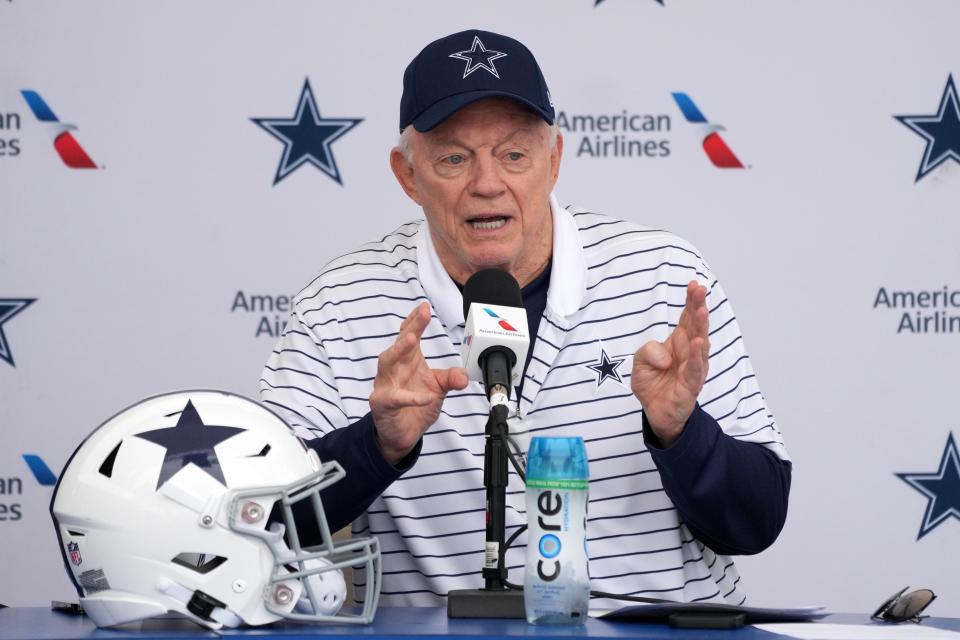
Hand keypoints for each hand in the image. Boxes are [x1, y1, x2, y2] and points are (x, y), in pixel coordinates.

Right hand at [369, 302, 468, 463]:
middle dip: (409, 328)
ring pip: (386, 363)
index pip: (408, 335)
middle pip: (398, 344)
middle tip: (421, 315)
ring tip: (411, 340)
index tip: (424, 306)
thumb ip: (451, 378)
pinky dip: (411, 397)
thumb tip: (463, 376)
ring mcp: (385, 385)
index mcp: (407, 361)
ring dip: (398, 350)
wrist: (402, 434)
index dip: (415, 321)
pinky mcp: (383, 404)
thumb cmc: (416, 405)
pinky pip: (395, 398)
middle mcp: (393, 369)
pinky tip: (426, 396)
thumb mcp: (439, 388)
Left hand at [630, 281, 709, 446]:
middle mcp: (689, 351)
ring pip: (700, 344)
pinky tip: (699, 343)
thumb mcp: (639, 362)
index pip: (686, 318)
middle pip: (695, 326)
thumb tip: (664, 356)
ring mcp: (693, 367)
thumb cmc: (652, 383)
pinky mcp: (691, 384)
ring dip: (701, 327)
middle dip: (698, 306)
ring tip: (701, 310)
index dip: (690, 301)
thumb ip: (647, 352)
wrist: (655, 411)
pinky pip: (695, 368)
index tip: (693, 285)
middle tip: (700, 290)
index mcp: (679, 342)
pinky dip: (697, 356)